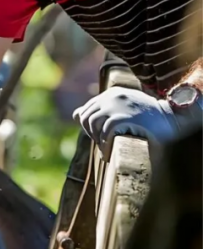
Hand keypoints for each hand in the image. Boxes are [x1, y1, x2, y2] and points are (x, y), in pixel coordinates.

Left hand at [73, 86, 199, 157]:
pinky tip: (109, 154)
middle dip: (90, 133)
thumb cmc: (147, 117)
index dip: (88, 127)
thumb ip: (100, 109)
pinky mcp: (122, 117)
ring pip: (92, 124)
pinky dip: (104, 146)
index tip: (99, 137)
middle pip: (86, 118)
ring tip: (106, 149)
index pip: (86, 110)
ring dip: (97, 140)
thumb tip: (75, 114)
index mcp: (111, 93)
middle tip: (102, 144)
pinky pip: (104, 133)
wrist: (172, 119)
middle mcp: (111, 96)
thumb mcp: (122, 108)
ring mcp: (116, 106)